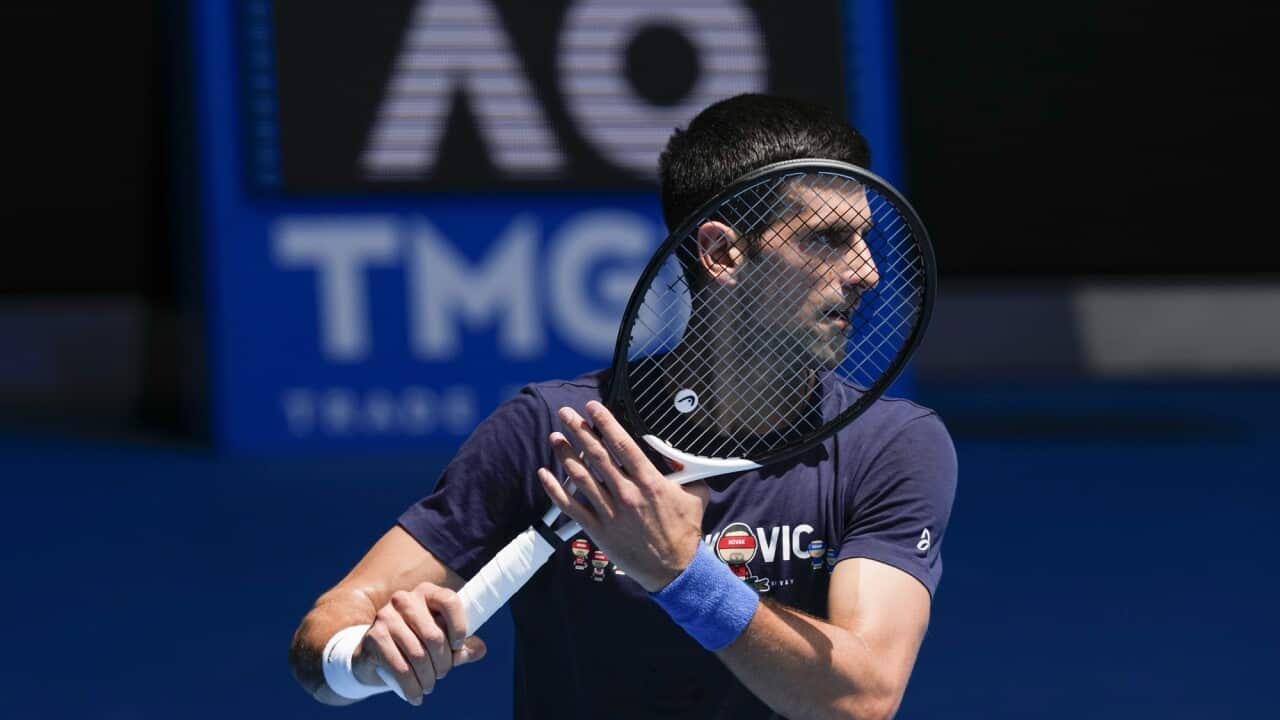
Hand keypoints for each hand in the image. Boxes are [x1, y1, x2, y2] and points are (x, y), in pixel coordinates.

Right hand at [351, 582, 486, 704]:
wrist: (374, 652)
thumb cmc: (416, 642)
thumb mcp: (442, 641)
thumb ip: (462, 645)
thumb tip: (479, 649)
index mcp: (427, 592)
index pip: (449, 601)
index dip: (459, 627)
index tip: (458, 646)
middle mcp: (404, 599)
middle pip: (434, 635)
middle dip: (443, 663)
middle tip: (442, 674)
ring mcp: (386, 616)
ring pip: (418, 655)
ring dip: (428, 678)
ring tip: (429, 685)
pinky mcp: (374, 637)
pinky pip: (400, 667)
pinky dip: (411, 687)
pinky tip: (416, 695)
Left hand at [538, 400, 708, 591]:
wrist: (673, 570)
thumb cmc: (684, 532)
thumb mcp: (695, 495)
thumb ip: (686, 473)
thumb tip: (680, 454)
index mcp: (649, 482)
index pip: (622, 445)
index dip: (605, 423)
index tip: (592, 407)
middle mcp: (626, 493)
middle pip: (596, 455)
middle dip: (578, 431)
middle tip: (565, 413)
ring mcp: (609, 512)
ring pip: (580, 477)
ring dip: (565, 454)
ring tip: (555, 437)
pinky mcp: (598, 530)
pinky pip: (571, 507)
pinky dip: (555, 489)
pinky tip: (544, 474)